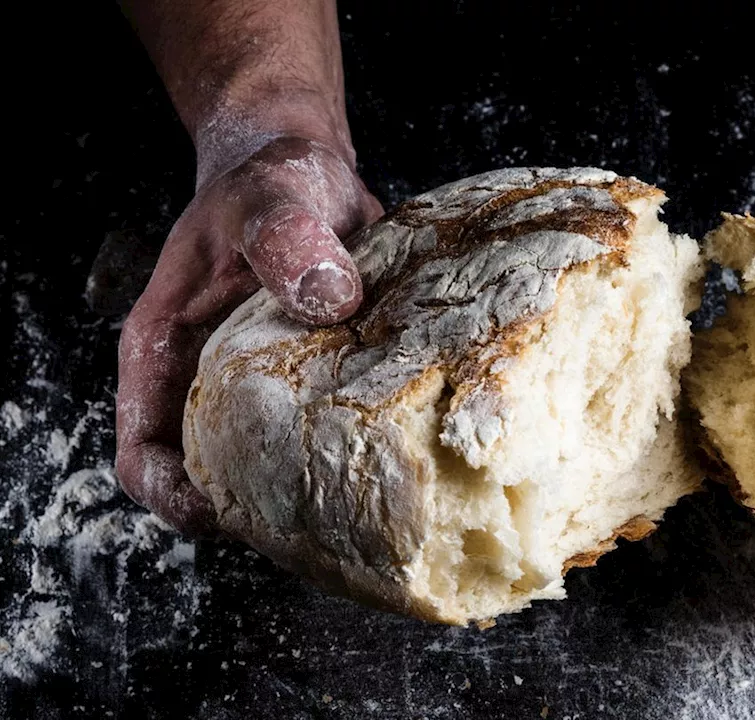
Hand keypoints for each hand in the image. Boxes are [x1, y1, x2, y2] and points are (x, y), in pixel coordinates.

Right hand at [116, 133, 382, 533]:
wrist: (307, 176)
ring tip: (359, 499)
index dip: (175, 498)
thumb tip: (326, 296)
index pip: (144, 454)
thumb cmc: (269, 183)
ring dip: (304, 490)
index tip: (229, 513)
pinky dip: (348, 455)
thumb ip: (285, 237)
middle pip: (209, 479)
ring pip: (266, 470)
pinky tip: (389, 455)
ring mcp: (257, 390)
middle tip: (317, 523)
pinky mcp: (309, 387)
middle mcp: (206, 382)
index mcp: (166, 351)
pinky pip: (319, 439)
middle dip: (252, 511)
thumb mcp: (270, 197)